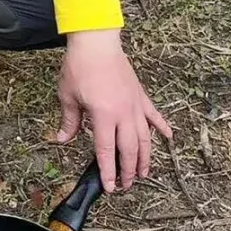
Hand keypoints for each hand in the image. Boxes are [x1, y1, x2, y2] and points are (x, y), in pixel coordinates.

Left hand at [56, 29, 171, 193]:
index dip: (108, 171)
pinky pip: (154, 115)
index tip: (110, 187)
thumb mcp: (68, 96)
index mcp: (103, 116)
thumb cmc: (80, 67)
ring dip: (145, 157)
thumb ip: (69, 121)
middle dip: (128, 170)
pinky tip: (169, 138)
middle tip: (126, 185)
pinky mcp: (140, 95)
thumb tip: (62, 139)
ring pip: (144, 137)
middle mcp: (123, 113)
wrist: (96, 42)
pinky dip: (162, 127)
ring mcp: (135, 104)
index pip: (107, 151)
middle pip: (129, 149)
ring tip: (144, 172)